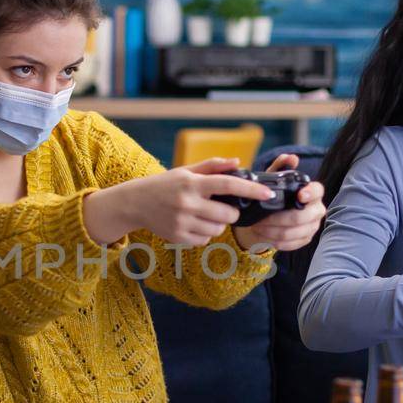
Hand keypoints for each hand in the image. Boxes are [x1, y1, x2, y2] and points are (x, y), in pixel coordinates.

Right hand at [84, 157, 274, 246]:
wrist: (135, 203)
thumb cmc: (165, 184)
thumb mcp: (186, 170)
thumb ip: (212, 166)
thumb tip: (237, 162)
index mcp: (192, 183)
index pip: (228, 184)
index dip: (251, 189)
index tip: (267, 193)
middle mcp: (187, 203)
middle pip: (228, 214)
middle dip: (230, 212)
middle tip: (221, 206)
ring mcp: (182, 222)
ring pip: (218, 229)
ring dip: (218, 224)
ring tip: (203, 215)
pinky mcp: (178, 237)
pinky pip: (205, 240)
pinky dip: (204, 234)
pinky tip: (193, 224)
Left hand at [233, 153, 325, 252]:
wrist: (268, 217)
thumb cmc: (272, 195)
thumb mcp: (272, 179)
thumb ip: (280, 166)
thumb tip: (291, 157)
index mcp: (312, 192)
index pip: (317, 191)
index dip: (310, 193)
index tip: (300, 195)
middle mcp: (317, 209)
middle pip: (302, 217)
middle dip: (278, 219)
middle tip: (261, 218)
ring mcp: (312, 226)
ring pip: (293, 233)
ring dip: (272, 231)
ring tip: (258, 226)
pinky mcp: (305, 239)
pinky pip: (291, 244)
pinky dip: (275, 241)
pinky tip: (264, 235)